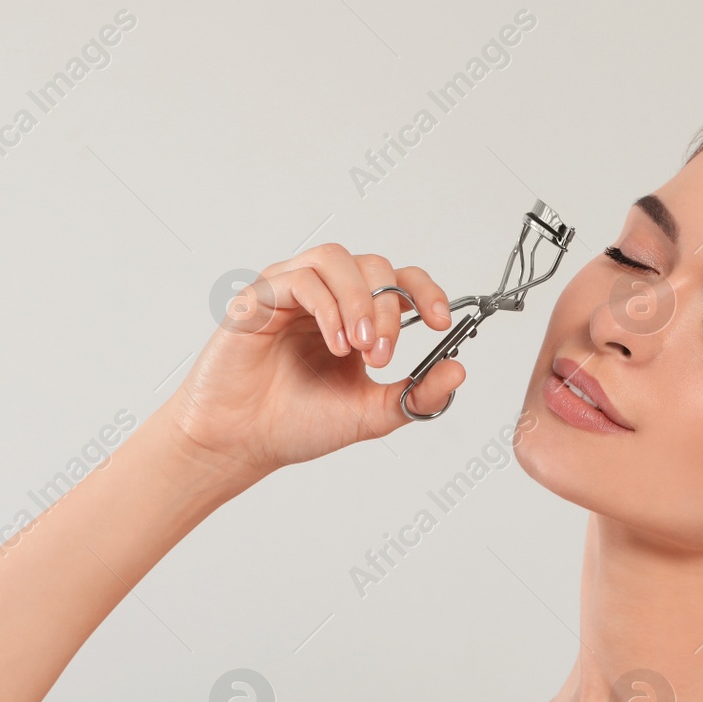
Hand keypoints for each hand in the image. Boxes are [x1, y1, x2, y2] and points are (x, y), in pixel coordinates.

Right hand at [160, 244, 465, 478]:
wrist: (243, 443)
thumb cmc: (296, 423)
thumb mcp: (371, 413)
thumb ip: (416, 395)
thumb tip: (460, 371)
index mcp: (356, 316)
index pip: (400, 280)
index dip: (427, 292)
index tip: (442, 324)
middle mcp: (327, 296)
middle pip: (373, 265)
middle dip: (388, 309)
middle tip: (383, 355)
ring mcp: (292, 290)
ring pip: (335, 258)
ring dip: (358, 299)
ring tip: (359, 346)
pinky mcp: (260, 296)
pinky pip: (301, 277)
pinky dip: (327, 307)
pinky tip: (334, 344)